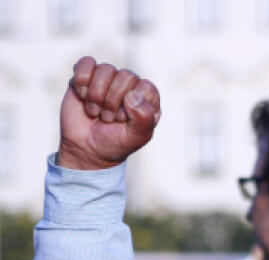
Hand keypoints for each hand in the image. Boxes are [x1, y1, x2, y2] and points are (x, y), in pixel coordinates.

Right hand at [57, 56, 160, 170]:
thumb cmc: (115, 142)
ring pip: (106, 69)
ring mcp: (108, 80)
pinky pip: (86, 63)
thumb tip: (133, 95)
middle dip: (112, 101)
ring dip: (96, 94)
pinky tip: (82, 95)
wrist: (85, 148)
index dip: (131, 105)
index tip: (122, 120)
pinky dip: (82, 80)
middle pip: (125, 76)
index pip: (145, 87)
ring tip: (95, 111)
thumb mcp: (136, 137)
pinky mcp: (87, 77)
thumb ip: (144, 118)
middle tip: (107, 118)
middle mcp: (130, 86)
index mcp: (147, 98)